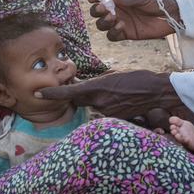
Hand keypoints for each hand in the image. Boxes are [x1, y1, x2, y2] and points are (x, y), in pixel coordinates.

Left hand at [37, 70, 193, 129]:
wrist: (156, 91)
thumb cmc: (137, 78)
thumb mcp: (113, 74)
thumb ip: (96, 82)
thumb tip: (82, 86)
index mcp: (98, 88)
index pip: (69, 93)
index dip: (51, 93)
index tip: (36, 93)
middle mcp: (99, 102)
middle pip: (78, 101)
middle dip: (76, 96)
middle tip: (81, 87)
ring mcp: (107, 112)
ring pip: (92, 107)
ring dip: (95, 101)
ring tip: (113, 93)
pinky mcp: (115, 119)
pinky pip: (103, 113)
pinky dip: (107, 107)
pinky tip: (119, 100)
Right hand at [87, 0, 181, 41]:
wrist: (172, 16)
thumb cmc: (158, 2)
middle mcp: (117, 9)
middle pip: (97, 12)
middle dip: (96, 11)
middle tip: (103, 9)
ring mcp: (120, 22)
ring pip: (102, 25)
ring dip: (103, 22)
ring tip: (113, 18)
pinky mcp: (126, 34)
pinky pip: (112, 36)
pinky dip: (113, 32)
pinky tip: (121, 26)